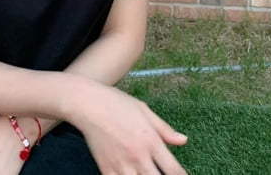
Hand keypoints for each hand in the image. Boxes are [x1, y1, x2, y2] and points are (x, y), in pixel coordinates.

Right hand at [71, 85, 187, 174]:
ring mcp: (122, 165)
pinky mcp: (106, 169)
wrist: (87, 103)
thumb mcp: (143, 110)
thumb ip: (164, 129)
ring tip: (143, 173)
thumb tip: (183, 140)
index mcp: (151, 141)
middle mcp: (138, 156)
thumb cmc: (116, 103)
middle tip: (160, 173)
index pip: (174, 171)